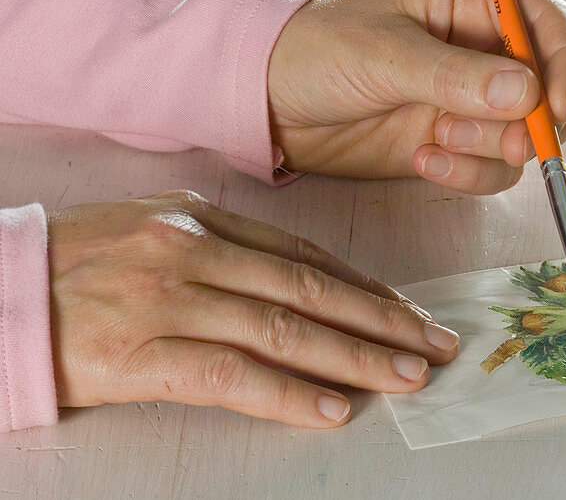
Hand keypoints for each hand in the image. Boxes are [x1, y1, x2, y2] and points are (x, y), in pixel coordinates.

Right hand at [48, 191, 458, 427]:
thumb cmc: (72, 263)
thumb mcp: (151, 228)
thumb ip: (219, 244)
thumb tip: (290, 273)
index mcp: (202, 217)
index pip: (304, 256)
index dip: (364, 286)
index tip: (406, 312)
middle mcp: (195, 249)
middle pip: (310, 289)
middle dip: (381, 321)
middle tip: (433, 345)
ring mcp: (169, 298)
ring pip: (283, 329)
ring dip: (354, 357)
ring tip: (405, 378)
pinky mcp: (141, 352)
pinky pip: (230, 374)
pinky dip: (287, 393)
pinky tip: (330, 408)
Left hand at [268, 0, 565, 193]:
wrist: (272, 102)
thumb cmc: (319, 50)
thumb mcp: (386, 55)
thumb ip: (456, 75)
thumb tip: (527, 93)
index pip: (549, 23)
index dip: (564, 63)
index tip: (555, 105)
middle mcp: (485, 46)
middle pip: (550, 86)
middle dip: (531, 120)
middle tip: (503, 140)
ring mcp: (474, 97)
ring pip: (525, 133)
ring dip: (490, 147)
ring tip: (437, 138)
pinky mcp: (459, 139)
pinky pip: (494, 166)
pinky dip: (468, 173)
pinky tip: (424, 158)